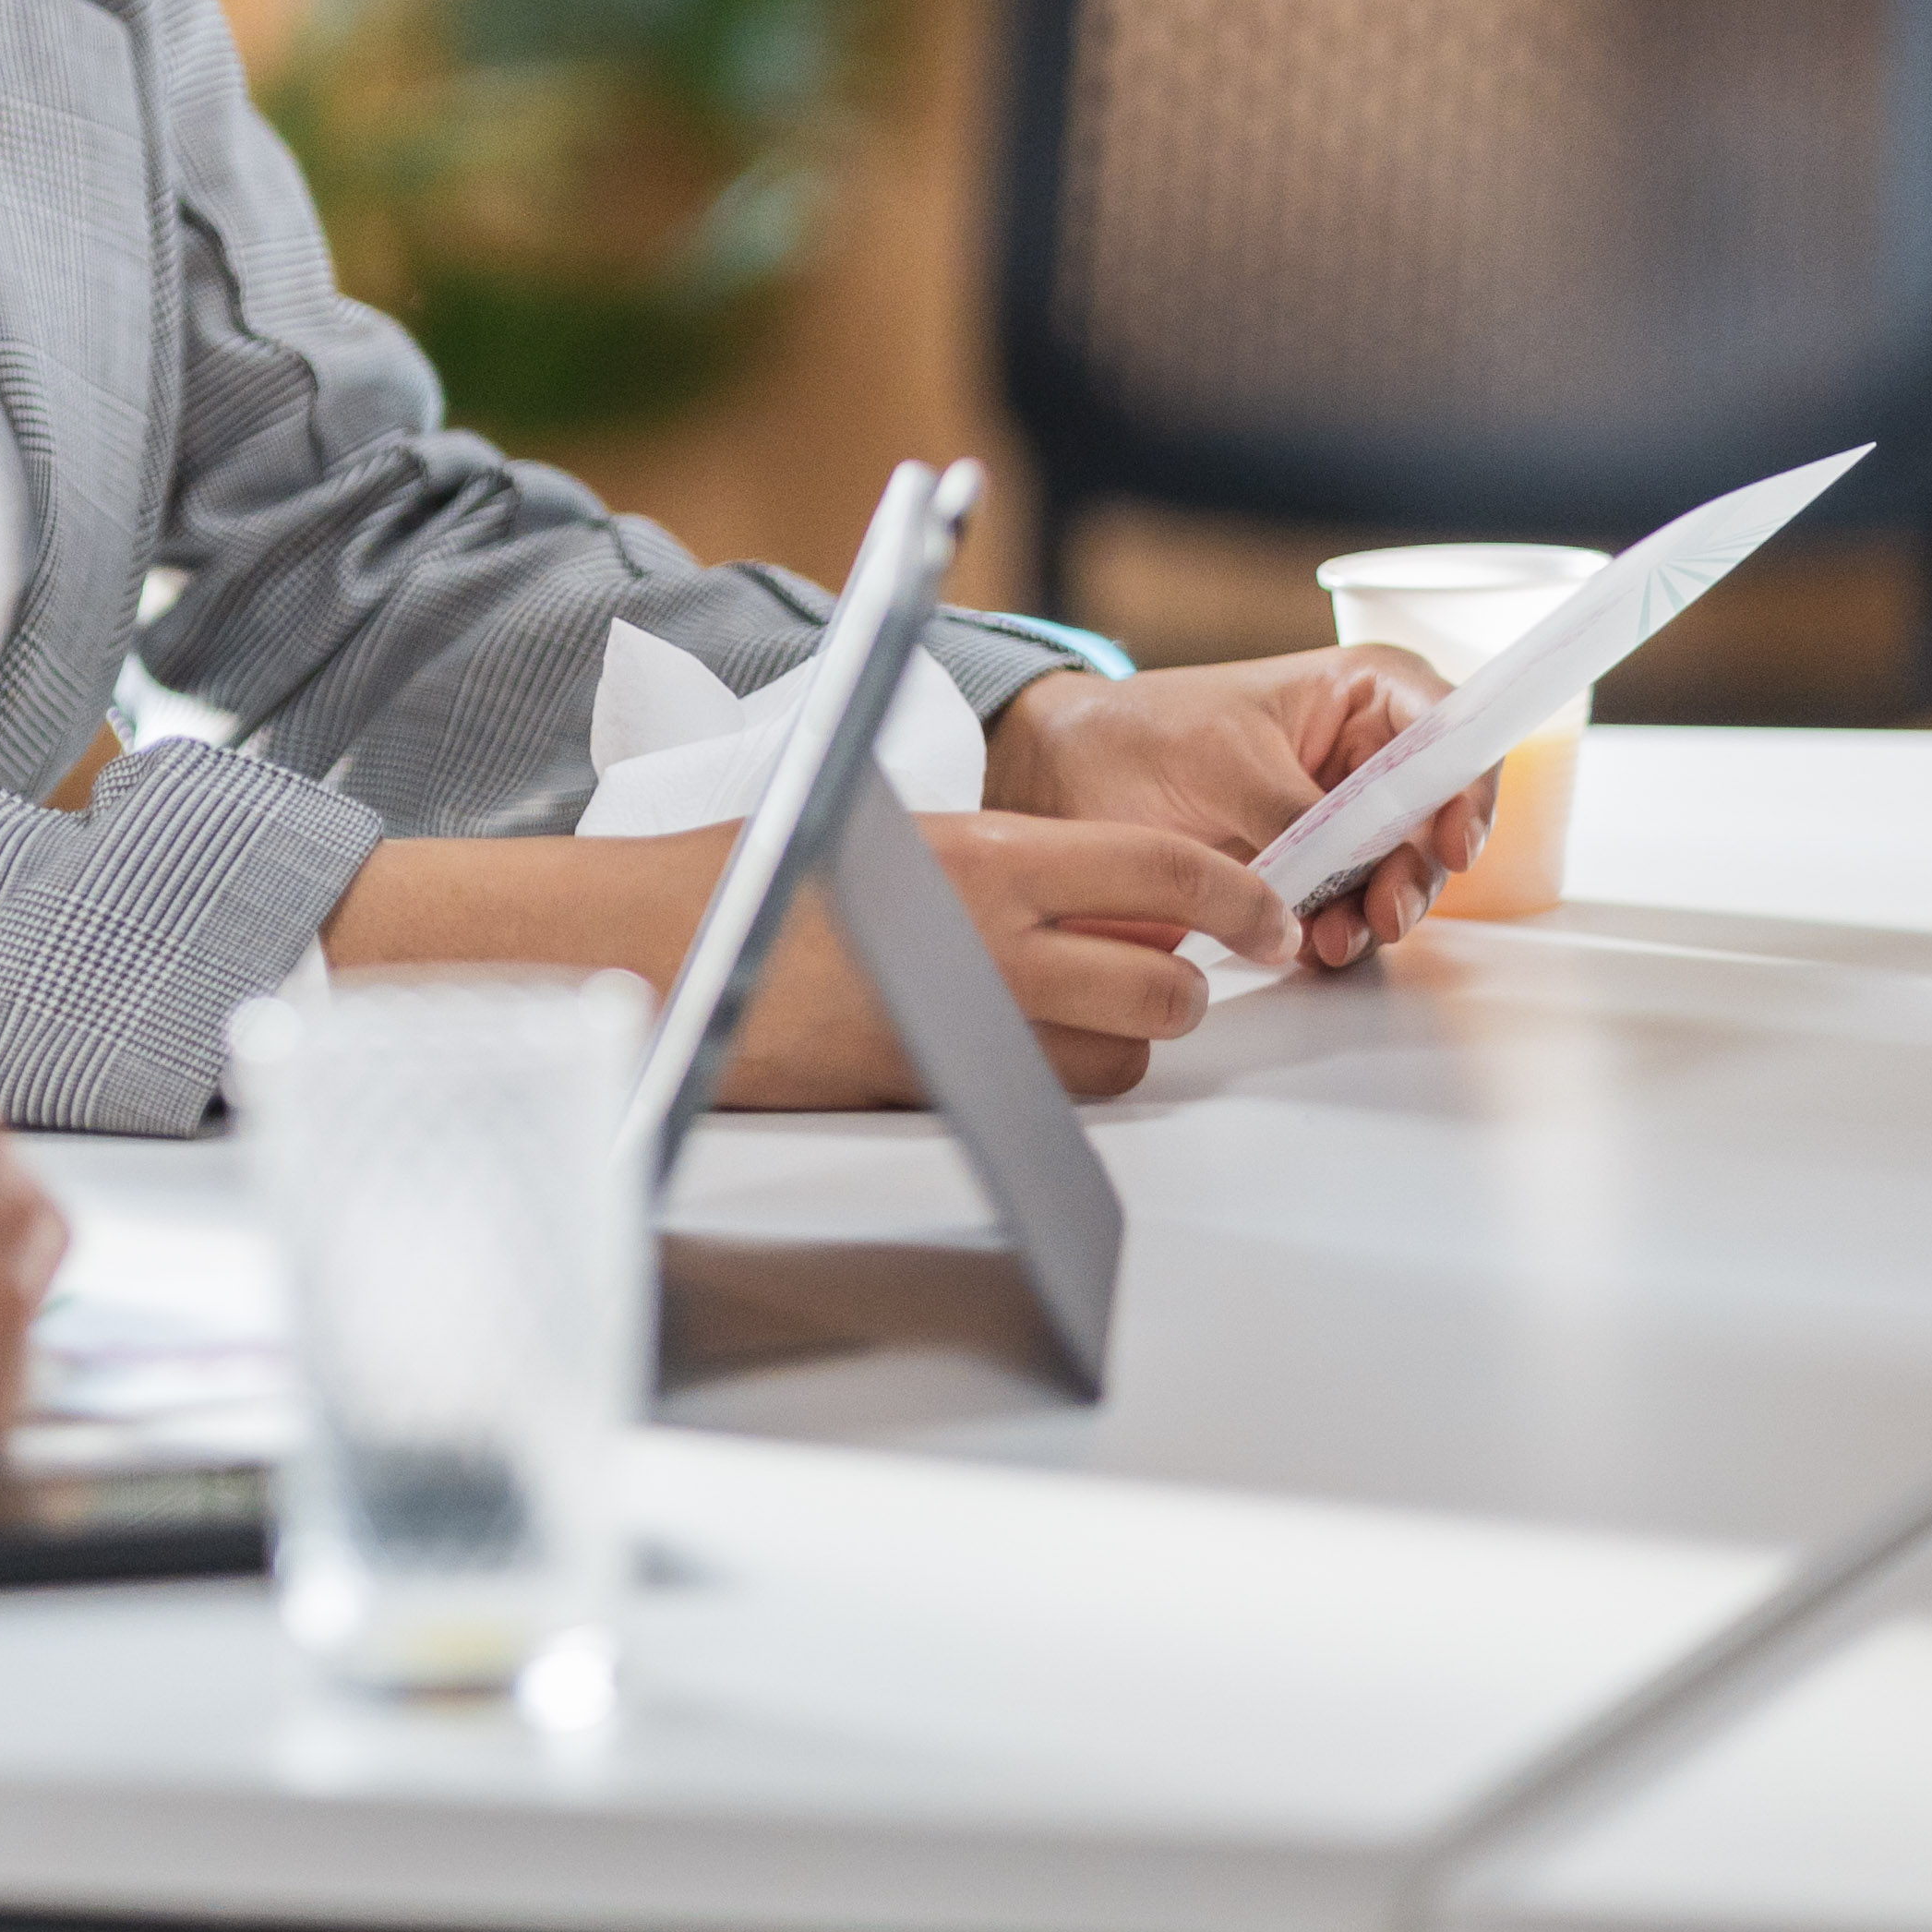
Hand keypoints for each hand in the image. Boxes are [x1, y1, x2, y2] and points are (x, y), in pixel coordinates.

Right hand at [712, 810, 1300, 1106]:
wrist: (661, 946)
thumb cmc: (766, 874)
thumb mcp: (905, 829)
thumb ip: (1010, 860)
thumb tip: (1100, 888)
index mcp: (991, 856)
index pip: (1165, 875)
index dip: (1241, 901)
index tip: (1270, 917)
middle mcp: (991, 944)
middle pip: (1163, 989)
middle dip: (1181, 988)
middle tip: (1161, 972)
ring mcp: (963, 1028)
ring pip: (1116, 1063)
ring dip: (1116, 1042)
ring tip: (1064, 1009)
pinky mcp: (930, 1091)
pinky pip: (1038, 1101)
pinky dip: (1048, 1086)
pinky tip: (1001, 1048)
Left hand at [981, 653, 1492, 966]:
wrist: (1063, 779)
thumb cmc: (1138, 734)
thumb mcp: (1221, 759)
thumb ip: (1296, 809)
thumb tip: (1349, 865)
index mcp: (1364, 691)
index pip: (1452, 731)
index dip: (1467, 786)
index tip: (1451, 841)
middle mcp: (1370, 753)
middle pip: (1438, 817)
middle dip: (1419, 871)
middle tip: (1386, 912)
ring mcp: (1345, 818)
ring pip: (1401, 873)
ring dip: (1380, 912)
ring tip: (1335, 939)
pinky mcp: (1315, 873)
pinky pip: (1353, 908)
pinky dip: (1343, 932)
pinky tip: (1313, 947)